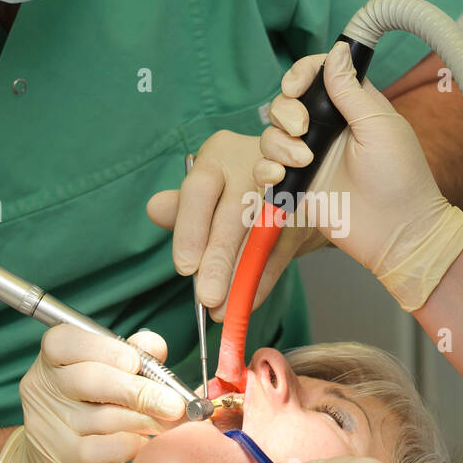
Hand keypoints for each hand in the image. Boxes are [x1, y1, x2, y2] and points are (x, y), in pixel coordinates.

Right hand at [0, 327, 185, 462]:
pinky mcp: (64, 457)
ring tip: (169, 422)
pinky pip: (106, 448)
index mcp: (54, 358)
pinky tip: (148, 442)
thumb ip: (132, 354)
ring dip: (144, 419)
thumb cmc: (89, 408)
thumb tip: (155, 346)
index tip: (136, 362)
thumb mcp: (107, 375)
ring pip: (103, 416)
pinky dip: (133, 444)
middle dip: (138, 390)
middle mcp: (45, 387)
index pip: (66, 341)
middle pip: (89, 379)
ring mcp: (51, 424)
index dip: (105, 349)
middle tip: (173, 403)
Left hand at [146, 130, 323, 321]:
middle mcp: (254, 162)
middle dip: (220, 260)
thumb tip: (155, 209)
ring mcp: (286, 186)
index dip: (191, 229)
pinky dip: (262, 281)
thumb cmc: (238, 189)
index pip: (200, 189)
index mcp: (221, 154)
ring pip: (261, 238)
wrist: (296, 184)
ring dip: (242, 277)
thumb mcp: (207, 192)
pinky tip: (246, 302)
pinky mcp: (307, 213)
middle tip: (207, 296)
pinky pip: (281, 253)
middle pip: (234, 215)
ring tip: (224, 309)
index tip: (185, 267)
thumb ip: (182, 206)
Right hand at [256, 42, 462, 310]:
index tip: (295, 86)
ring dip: (279, 145)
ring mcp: (309, 157)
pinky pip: (265, 168)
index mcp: (350, 106)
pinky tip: (282, 177)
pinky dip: (265, 169)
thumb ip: (350, 89)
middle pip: (285, 103)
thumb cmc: (400, 177)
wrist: (397, 231)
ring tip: (305, 161)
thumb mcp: (378, 124)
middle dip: (285, 112)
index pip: (316, 75)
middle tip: (303, 130)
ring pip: (270, 135)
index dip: (300, 74)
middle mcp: (326, 129)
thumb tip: (338, 49)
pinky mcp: (297, 185)